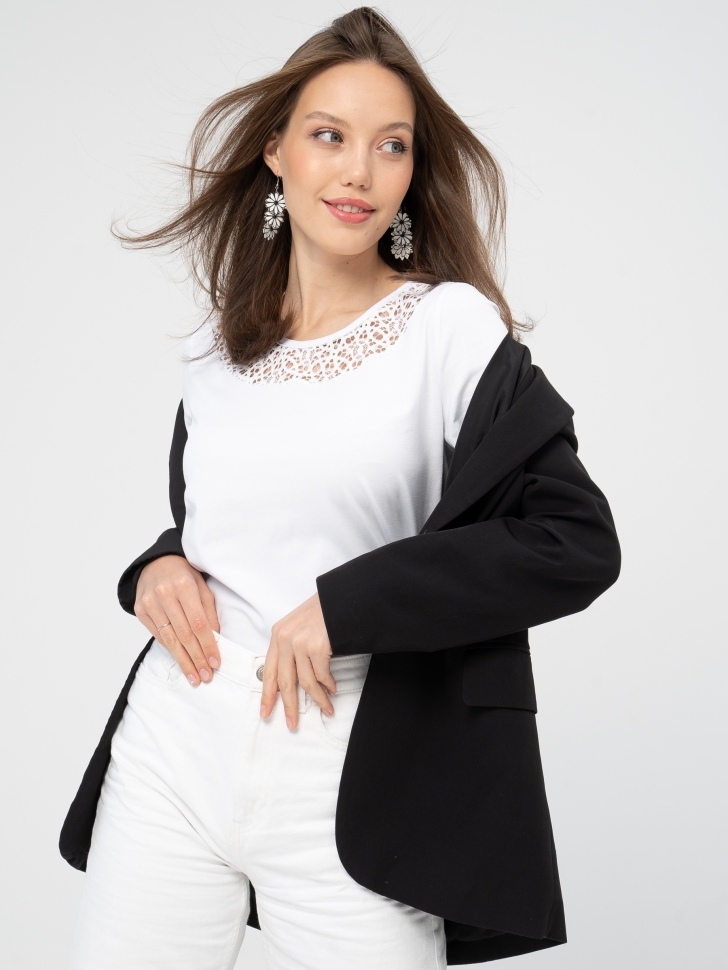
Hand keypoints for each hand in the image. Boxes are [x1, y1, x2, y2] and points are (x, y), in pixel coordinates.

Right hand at [135, 555, 219, 685]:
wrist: (157, 563)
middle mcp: (164, 594)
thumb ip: (209, 612)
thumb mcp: (202, 586)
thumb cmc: (184, 575)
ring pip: (169, 639)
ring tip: (194, 676)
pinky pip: (158, 635)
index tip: (215, 662)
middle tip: (206, 676)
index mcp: (183, 586)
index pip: (198, 623)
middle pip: (183, 634)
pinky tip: (180, 661)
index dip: (207, 645)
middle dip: (196, 658)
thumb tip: (216, 639)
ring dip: (183, 661)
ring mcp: (149, 603)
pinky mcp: (140, 610)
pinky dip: (170, 650)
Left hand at [260, 593, 334, 729]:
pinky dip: (328, 686)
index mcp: (278, 634)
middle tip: (291, 723)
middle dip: (288, 706)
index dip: (268, 694)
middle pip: (284, 681)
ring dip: (318, 699)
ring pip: (305, 682)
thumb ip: (291, 647)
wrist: (343, 598)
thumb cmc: (324, 611)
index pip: (269, 670)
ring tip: (326, 707)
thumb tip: (292, 677)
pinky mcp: (316, 647)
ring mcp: (299, 643)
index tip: (265, 711)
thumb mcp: (299, 626)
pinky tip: (333, 689)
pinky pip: (321, 676)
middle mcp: (285, 639)